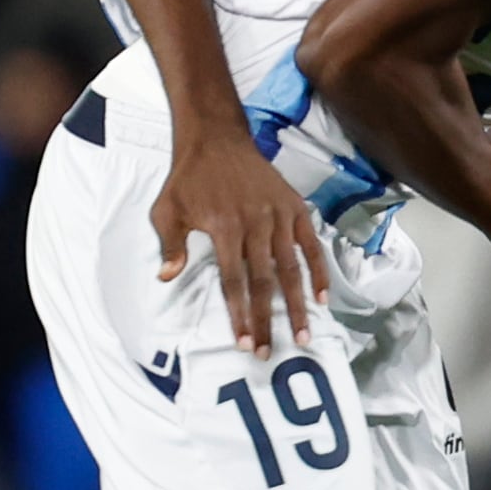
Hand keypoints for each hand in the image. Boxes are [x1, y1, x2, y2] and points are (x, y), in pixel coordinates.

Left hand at [152, 135, 331, 351]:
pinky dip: (319, 271)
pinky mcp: (294, 207)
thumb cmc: (189, 178)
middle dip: (267, 320)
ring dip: (297, 304)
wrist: (216, 138)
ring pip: (291, 268)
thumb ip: (170, 243)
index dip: (240, 314)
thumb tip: (167, 277)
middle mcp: (255, 223)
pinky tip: (323, 298)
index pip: (234, 280)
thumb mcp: (168, 208)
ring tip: (303, 335)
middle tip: (270, 352)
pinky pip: (311, 244)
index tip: (244, 343)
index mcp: (225, 226)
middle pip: (264, 281)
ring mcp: (278, 215)